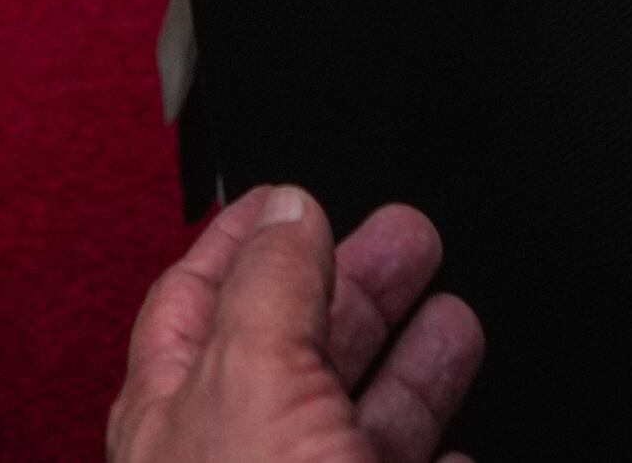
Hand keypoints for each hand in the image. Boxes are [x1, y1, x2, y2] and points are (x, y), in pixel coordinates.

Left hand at [110, 188, 483, 462]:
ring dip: (410, 369)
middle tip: (406, 239)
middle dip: (355, 286)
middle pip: (294, 349)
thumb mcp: (252, 381)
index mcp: (176, 411)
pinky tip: (455, 446)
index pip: (199, 297)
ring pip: (356, 420)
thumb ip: (268, 288)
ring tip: (454, 320)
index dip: (244, 238)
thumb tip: (286, 208)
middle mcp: (231, 457)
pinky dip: (430, 454)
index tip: (287, 195)